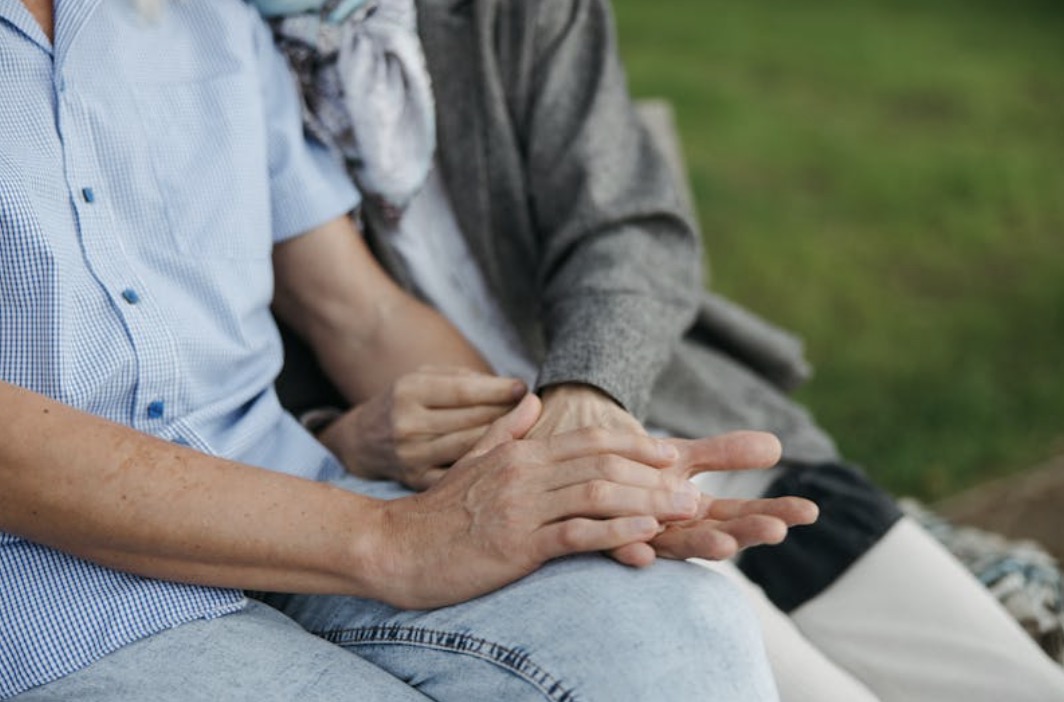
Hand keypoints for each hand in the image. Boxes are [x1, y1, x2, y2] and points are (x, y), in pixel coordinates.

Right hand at [320, 366, 525, 489]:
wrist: (363, 441)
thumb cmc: (407, 401)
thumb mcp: (425, 377)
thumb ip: (465, 380)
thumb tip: (515, 389)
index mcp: (410, 392)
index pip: (464, 392)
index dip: (499, 390)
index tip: (524, 388)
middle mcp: (408, 426)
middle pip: (472, 421)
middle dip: (508, 414)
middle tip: (534, 411)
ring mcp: (412, 457)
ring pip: (472, 449)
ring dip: (505, 441)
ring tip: (526, 433)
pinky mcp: (418, 482)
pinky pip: (462, 475)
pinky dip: (488, 467)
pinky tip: (506, 460)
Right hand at [371, 394, 706, 608]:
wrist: (392, 546)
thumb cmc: (436, 513)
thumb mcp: (471, 462)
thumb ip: (504, 430)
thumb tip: (530, 399)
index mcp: (519, 453)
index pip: (588, 441)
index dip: (635, 446)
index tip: (671, 456)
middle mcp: (525, 473)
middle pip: (603, 465)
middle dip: (654, 477)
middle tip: (694, 490)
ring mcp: (520, 507)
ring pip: (597, 496)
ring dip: (648, 504)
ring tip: (685, 512)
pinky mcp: (514, 544)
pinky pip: (574, 534)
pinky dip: (614, 533)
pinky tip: (645, 537)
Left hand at [527, 385, 817, 565]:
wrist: (566, 446)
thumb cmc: (625, 462)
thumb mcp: (680, 458)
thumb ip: (723, 455)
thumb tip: (778, 447)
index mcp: (688, 514)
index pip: (740, 516)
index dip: (772, 513)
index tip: (808, 513)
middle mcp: (664, 530)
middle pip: (714, 533)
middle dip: (746, 533)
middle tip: (777, 529)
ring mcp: (632, 536)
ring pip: (669, 544)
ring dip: (697, 543)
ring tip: (726, 542)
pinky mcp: (592, 537)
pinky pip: (610, 546)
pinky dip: (628, 548)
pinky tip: (645, 552)